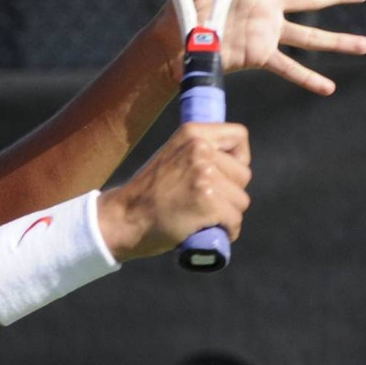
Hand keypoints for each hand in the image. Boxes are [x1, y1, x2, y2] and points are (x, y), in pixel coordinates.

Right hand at [97, 122, 250, 261]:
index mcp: (192, 133)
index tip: (224, 175)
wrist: (122, 218)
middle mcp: (199, 150)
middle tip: (203, 202)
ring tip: (200, 217)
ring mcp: (204, 175)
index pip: (238, 135)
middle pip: (243, 175)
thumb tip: (232, 162)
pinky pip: (234, 221)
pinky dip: (225, 231)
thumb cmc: (148, 194)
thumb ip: (198, 154)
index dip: (238, 159)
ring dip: (227, 214)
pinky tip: (205, 231)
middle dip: (230, 193)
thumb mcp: (171, 157)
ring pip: (241, 200)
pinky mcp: (208, 202)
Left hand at [176, 0, 365, 95]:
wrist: (179, 45)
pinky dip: (307, 78)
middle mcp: (266, 5)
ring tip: (365, 45)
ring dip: (337, 41)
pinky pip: (288, 67)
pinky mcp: (261, 55)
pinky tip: (328, 88)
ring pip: (309, 36)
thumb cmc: (185, 13)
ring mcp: (268, 31)